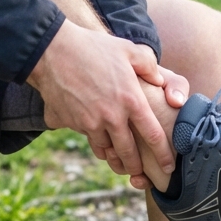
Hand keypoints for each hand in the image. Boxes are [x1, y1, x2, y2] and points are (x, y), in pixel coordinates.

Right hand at [27, 23, 174, 180]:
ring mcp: (89, 122)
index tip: (169, 166)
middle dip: (136, 167)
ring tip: (120, 161)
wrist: (51, 51)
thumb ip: (148, 65)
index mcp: (130, 100)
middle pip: (128, 153)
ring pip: (106, 150)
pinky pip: (87, 139)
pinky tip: (98, 138)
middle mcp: (111, 116)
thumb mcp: (127, 49)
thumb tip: (160, 82)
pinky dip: (95, 142)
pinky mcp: (70, 123)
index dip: (163, 154)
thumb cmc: (93, 47)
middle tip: (142, 173)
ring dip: (114, 157)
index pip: (153, 135)